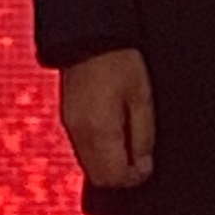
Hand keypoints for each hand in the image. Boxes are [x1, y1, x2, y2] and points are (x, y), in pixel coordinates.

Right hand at [58, 48, 155, 187]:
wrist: (89, 37)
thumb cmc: (120, 62)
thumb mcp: (142, 98)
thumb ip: (143, 137)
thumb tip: (143, 165)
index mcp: (100, 131)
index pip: (114, 178)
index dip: (135, 177)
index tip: (147, 164)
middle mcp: (80, 134)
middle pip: (99, 178)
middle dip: (121, 176)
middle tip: (139, 157)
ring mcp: (70, 127)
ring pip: (89, 166)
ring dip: (109, 165)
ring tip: (127, 141)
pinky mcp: (67, 119)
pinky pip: (83, 150)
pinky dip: (98, 152)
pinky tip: (112, 133)